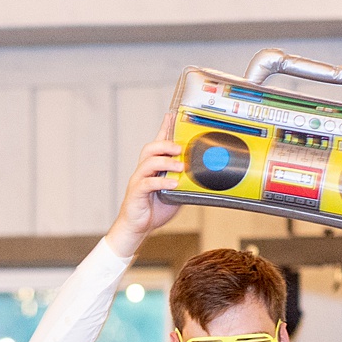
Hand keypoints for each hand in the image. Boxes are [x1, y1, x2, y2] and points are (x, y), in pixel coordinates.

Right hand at [105, 117, 185, 257]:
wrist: (138, 227)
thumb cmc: (155, 208)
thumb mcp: (176, 192)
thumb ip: (186, 181)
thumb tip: (205, 176)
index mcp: (154, 167)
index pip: (158, 143)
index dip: (164, 128)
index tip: (172, 115)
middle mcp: (144, 170)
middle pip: (150, 148)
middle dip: (165, 144)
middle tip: (180, 148)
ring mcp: (139, 180)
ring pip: (148, 162)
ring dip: (165, 161)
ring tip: (179, 166)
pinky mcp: (136, 193)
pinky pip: (147, 183)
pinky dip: (161, 181)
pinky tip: (173, 183)